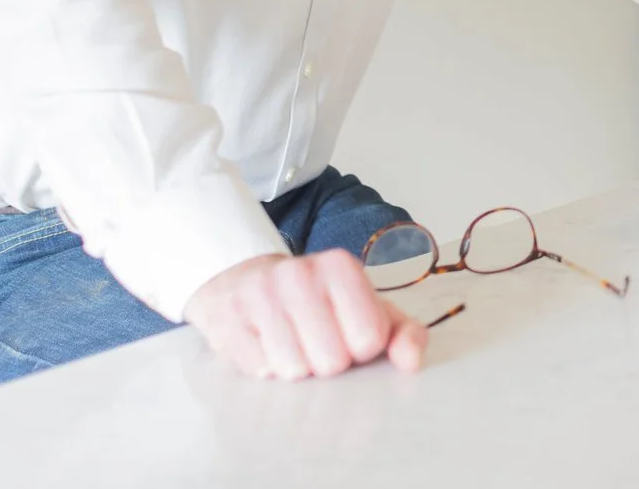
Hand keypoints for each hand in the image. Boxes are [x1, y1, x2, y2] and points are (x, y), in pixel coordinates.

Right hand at [182, 251, 428, 379]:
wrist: (246, 283)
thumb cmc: (319, 304)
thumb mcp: (367, 309)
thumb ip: (403, 332)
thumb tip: (411, 361)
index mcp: (340, 266)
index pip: (369, 339)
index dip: (361, 348)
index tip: (348, 332)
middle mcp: (298, 273)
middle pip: (332, 361)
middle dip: (327, 361)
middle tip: (316, 340)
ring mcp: (259, 294)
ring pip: (295, 370)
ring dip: (297, 367)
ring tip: (292, 343)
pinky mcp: (227, 319)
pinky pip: (261, 370)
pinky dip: (267, 366)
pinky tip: (266, 343)